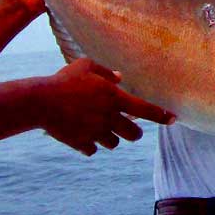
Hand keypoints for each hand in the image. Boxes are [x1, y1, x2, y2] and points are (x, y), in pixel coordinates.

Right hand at [36, 58, 174, 155]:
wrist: (41, 102)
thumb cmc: (64, 79)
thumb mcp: (86, 65)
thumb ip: (106, 72)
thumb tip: (119, 77)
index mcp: (115, 99)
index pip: (146, 110)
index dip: (162, 115)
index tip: (173, 119)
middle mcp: (110, 118)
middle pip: (134, 133)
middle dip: (134, 131)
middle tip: (128, 126)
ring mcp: (96, 133)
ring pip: (114, 143)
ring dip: (112, 137)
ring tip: (99, 126)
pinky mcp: (82, 143)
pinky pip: (93, 149)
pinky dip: (91, 144)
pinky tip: (82, 133)